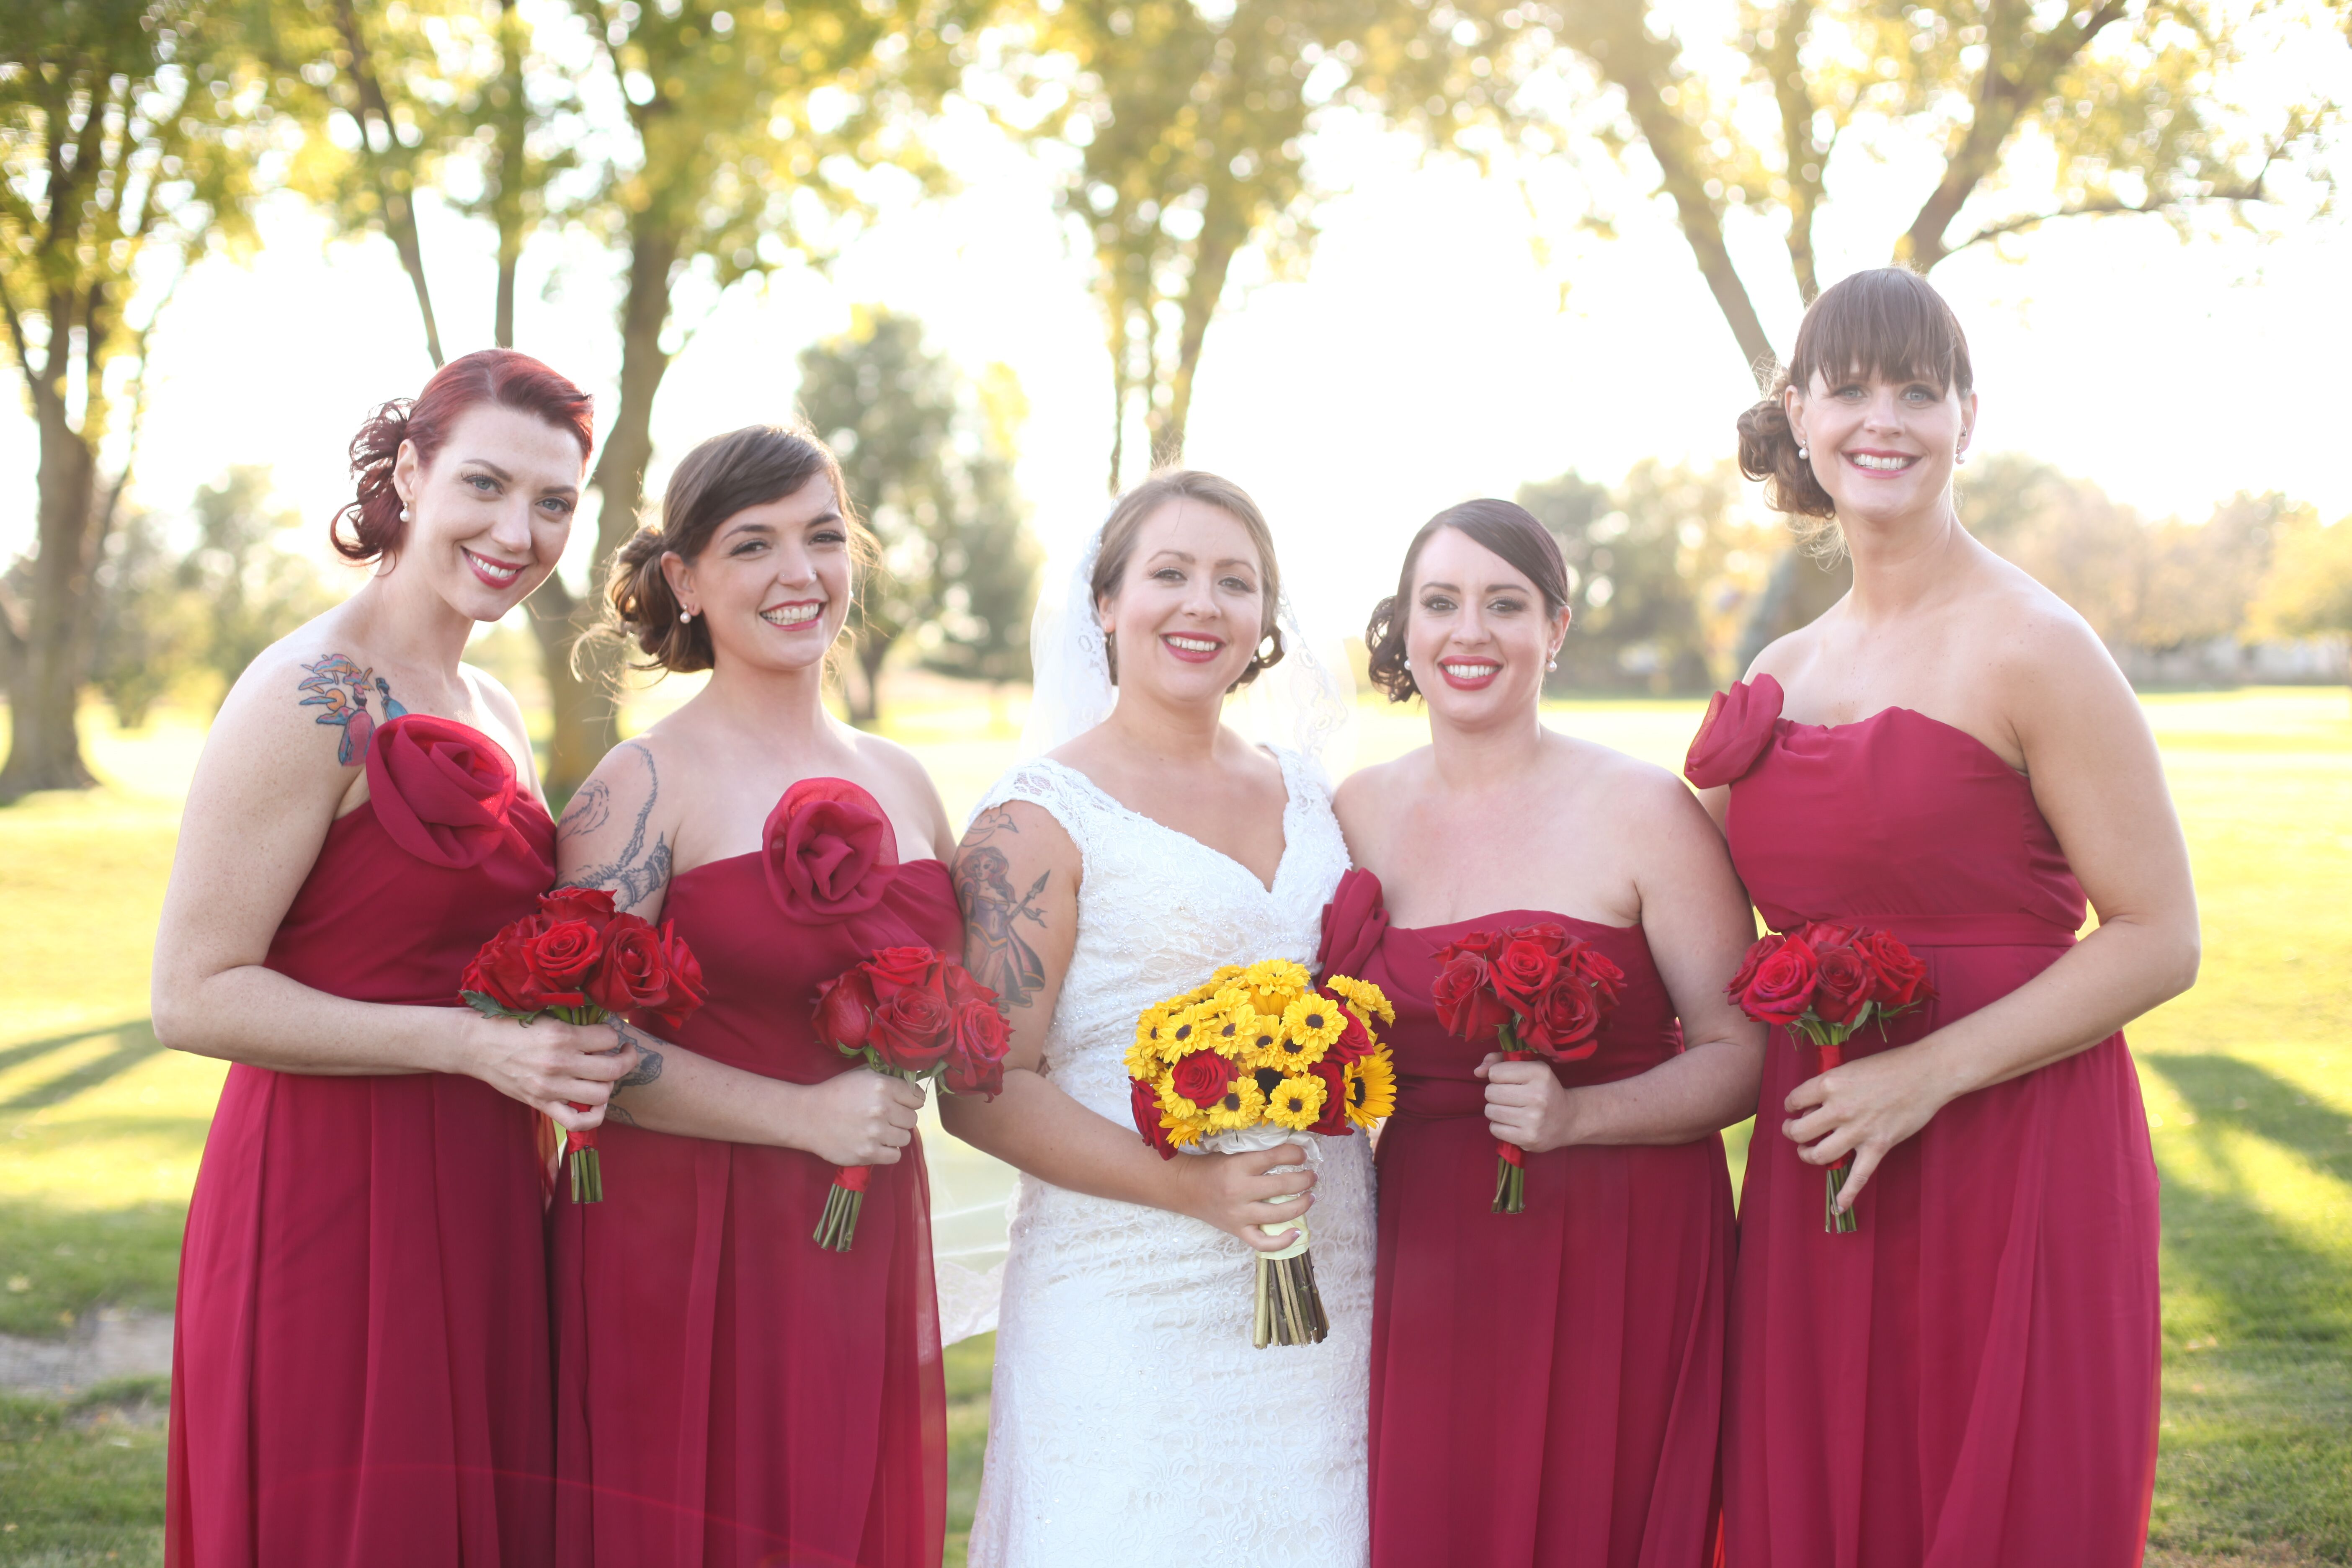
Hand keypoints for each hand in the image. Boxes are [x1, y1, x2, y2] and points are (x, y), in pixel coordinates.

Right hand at [459, 1012, 636, 1129]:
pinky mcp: (541, 1104)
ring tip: (603, 1075)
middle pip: (613, 1069)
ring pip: (601, 1095)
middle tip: (621, 1053)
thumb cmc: (510, 1025)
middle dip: (624, 1060)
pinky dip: (593, 1117)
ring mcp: (550, 1088)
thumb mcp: (545, 1016)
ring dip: (608, 1085)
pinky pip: (577, 1121)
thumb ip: (574, 1024)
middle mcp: (559, 1063)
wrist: (476, 1045)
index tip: (609, 1034)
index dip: (613, 1034)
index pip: (609, 1037)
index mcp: (562, 1036)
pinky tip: (595, 1104)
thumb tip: (604, 1027)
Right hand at [794, 1069, 925, 1167]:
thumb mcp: (861, 1075)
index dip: (911, 1101)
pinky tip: (876, 1144)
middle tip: (886, 1118)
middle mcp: (881, 1109)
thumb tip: (910, 1084)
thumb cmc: (835, 1094)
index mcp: (882, 1087)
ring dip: (895, 1136)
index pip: (917, 1098)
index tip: (902, 1104)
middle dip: (901, 1118)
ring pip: (905, 1138)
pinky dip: (888, 1152)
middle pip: (912, 1119)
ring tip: (879, 1131)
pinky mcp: (867, 1153)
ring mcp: (875, 1133)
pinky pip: (895, 1156)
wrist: (807, 1117)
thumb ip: (887, 1079)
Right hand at [1171, 1143, 1316, 1252]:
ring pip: (1279, 1214)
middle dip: (1304, 1180)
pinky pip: (1263, 1242)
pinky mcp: (1237, 1231)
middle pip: (1282, 1186)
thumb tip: (1291, 1152)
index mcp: (1238, 1166)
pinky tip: (1296, 1232)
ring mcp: (1239, 1214)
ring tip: (1310, 1197)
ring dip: (1301, 1205)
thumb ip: (1258, 1155)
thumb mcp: (1233, 1154)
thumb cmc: (1212, 1168)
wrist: (1184, 1188)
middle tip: (1312, 1176)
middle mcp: (1240, 1191)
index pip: (1275, 1157)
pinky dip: (1282, 1241)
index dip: (1295, 1154)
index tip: (1303, 1155)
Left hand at [1477, 1053, 1579, 1153]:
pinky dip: (1499, 1126)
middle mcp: (1538, 1096)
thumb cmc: (1543, 1089)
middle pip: (1490, 1092)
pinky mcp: (1528, 1138)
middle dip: (1495, 1094)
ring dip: (1495, 1110)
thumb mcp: (1528, 1068)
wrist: (1568, 1119)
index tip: (1509, 1081)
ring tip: (1510, 1110)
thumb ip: (1499, 1061)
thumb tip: (1477, 1071)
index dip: (1497, 1076)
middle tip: (1509, 1097)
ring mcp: (1533, 1119)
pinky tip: (1512, 1123)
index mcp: (1539, 1073)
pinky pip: (1495, 1129)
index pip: (1495, 1072)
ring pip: (1490, 1111)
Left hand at [1782, 1040, 1952, 1211]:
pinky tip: (1838, 1207)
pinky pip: (1858, 1177)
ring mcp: (1858, 1130)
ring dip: (1807, 1156)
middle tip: (1793, 1130)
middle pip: (1800, 1131)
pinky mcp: (1878, 1146)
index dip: (1791, 1105)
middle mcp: (1839, 1109)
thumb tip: (1813, 1104)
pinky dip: (1847, 1195)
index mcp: (1829, 1084)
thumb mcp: (1850, 1067)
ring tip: (1805, 1151)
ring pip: (1819, 1155)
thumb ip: (1830, 1086)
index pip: (1794, 1100)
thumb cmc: (1889, 1065)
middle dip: (1791, 1132)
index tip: (1795, 1107)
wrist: (1926, 1073)